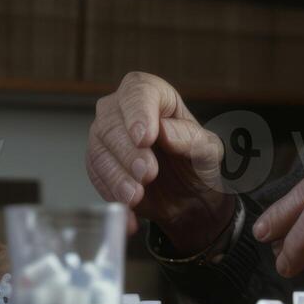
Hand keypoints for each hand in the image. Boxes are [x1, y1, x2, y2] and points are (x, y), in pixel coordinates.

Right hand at [85, 71, 235, 252]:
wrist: (187, 199)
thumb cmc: (196, 163)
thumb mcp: (207, 151)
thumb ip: (191, 139)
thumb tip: (166, 131)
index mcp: (154, 95)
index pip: (139, 91)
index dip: (138, 113)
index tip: (144, 137)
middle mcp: (124, 110)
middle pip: (112, 121)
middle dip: (127, 150)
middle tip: (147, 173)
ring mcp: (107, 136)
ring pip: (99, 149)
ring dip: (117, 176)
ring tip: (136, 196)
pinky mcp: (99, 164)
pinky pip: (96, 177)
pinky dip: (112, 196)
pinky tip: (129, 213)